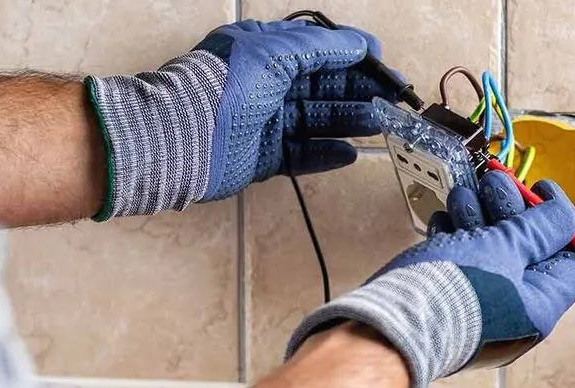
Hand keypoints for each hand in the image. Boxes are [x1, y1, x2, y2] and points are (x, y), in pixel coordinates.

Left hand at [86, 19, 398, 219]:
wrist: (181, 137)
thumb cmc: (224, 86)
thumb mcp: (274, 52)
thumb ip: (320, 47)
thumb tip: (359, 43)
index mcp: (265, 51)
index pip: (317, 49)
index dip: (351, 55)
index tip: (381, 63)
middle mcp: (265, 84)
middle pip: (321, 87)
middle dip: (358, 91)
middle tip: (392, 99)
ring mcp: (264, 123)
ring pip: (316, 120)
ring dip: (349, 121)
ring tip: (380, 124)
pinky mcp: (262, 157)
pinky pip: (302, 155)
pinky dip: (325, 154)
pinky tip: (350, 153)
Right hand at [287, 172, 574, 387]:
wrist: (389, 326)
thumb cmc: (453, 291)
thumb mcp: (506, 249)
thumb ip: (539, 229)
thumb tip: (562, 216)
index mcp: (540, 307)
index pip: (572, 260)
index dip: (561, 220)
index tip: (540, 188)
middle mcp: (514, 312)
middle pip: (527, 250)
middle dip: (511, 209)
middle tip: (494, 182)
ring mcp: (479, 307)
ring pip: (490, 250)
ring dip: (479, 215)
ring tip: (463, 195)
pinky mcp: (448, 300)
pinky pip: (461, 262)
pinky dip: (455, 236)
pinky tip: (443, 222)